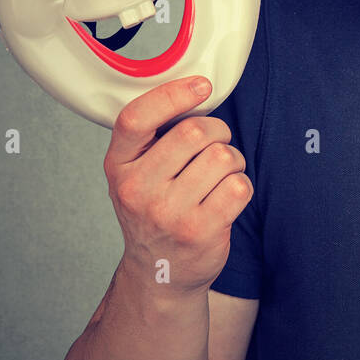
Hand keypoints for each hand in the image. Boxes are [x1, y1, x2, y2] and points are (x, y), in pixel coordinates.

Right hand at [102, 76, 252, 295]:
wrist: (159, 274)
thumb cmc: (153, 211)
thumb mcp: (135, 173)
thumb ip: (154, 138)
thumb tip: (196, 91)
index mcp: (118, 166)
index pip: (136, 119)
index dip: (173, 95)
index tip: (202, 86)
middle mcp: (138, 189)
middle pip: (193, 132)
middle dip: (217, 131)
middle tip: (216, 144)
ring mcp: (169, 213)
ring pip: (222, 157)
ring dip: (233, 160)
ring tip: (222, 175)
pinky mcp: (201, 231)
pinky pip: (239, 186)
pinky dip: (241, 185)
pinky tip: (227, 196)